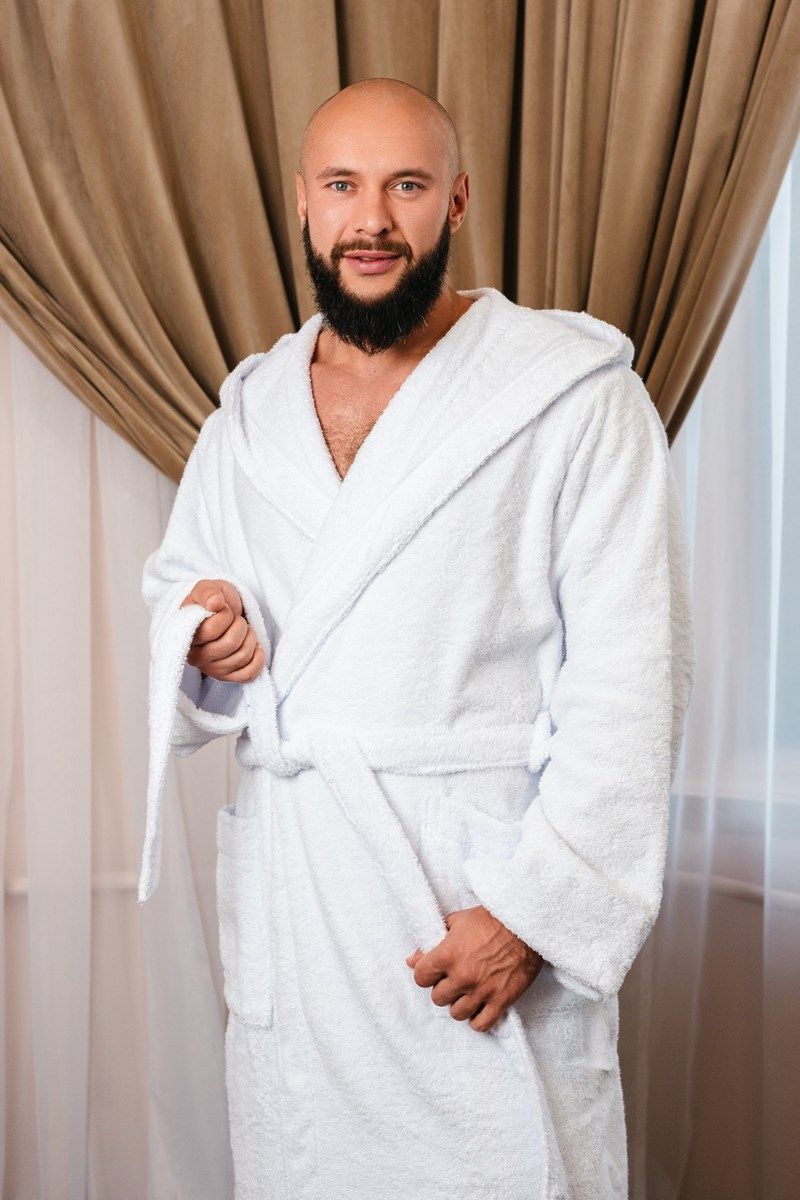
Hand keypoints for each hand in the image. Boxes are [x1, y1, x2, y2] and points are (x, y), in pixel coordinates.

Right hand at [180, 579, 265, 682]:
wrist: (221, 613)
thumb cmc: (213, 601)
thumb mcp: (207, 588)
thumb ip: (207, 592)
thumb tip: (215, 603)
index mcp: (188, 636)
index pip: (212, 630)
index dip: (225, 615)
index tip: (224, 609)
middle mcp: (196, 657)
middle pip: (230, 644)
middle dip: (241, 626)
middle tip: (238, 620)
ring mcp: (212, 669)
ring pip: (242, 657)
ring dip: (251, 639)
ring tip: (244, 631)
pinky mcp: (228, 677)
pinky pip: (248, 674)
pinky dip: (258, 659)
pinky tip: (255, 648)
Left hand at [405, 906, 543, 1031]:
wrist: (525, 924)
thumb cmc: (491, 919)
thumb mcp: (457, 921)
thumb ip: (433, 941)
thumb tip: (412, 959)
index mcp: (448, 955)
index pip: (420, 977)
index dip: (425, 974)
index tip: (434, 972)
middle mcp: (462, 976)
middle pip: (437, 998)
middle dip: (443, 989)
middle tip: (453, 980)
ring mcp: (481, 990)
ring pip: (457, 1013)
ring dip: (459, 1004)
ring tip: (467, 993)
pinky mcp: (501, 1000)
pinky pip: (481, 1024)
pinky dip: (478, 1020)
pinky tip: (479, 1008)